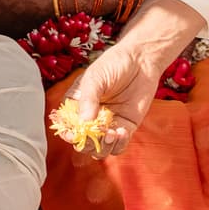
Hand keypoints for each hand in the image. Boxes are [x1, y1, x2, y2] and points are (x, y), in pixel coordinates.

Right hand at [65, 40, 163, 157]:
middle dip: (87, 143)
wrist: (141, 60)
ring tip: (112, 133)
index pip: (67, 125)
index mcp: (76, 105)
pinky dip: (119, 144)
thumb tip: (84, 122)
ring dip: (103, 147)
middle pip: (82, 142)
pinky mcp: (125, 127)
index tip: (73, 134)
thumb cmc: (114, 63)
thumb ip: (88, 99)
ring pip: (100, 149)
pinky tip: (122, 132)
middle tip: (96, 135)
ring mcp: (108, 124)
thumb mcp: (95, 77)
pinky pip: (118, 146)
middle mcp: (90, 118)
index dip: (68, 133)